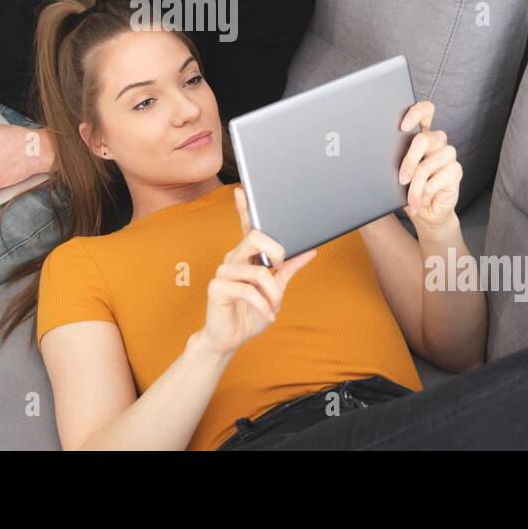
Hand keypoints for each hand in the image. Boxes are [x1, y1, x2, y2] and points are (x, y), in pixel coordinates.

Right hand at [197, 187, 317, 356]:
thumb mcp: (276, 290)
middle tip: (281, 268)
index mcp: (246, 255)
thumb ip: (289, 269)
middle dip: (275, 252)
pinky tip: (267, 314)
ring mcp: (223, 272)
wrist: (231, 338)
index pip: (247, 226)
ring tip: (274, 307)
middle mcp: (233, 259)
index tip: (243, 190)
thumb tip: (310, 250)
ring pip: (256, 271)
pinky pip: (247, 289)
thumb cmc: (251, 312)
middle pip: (254, 238)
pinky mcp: (217, 287)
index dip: (244, 208)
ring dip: (272, 293)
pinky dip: (263, 305)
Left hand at [397, 100, 461, 231]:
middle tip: (401, 180)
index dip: (416, 113)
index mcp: (422, 135)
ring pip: (427, 164)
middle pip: (423, 139)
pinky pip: (437, 179)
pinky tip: (423, 202)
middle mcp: (437, 141)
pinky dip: (425, 194)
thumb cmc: (407, 190)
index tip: (402, 127)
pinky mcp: (456, 170)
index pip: (426, 110)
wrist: (426, 214)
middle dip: (408, 162)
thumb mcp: (396, 174)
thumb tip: (376, 155)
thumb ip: (393, 159)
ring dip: (415, 187)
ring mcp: (449, 154)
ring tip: (411, 200)